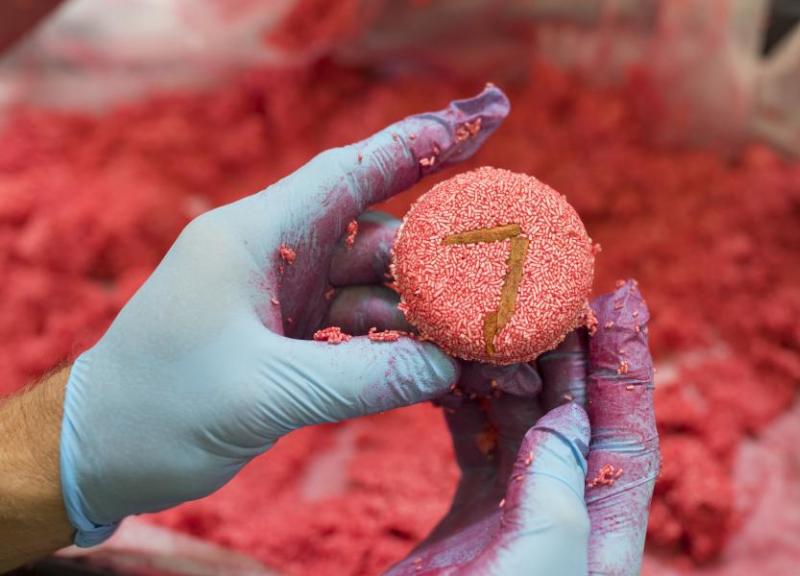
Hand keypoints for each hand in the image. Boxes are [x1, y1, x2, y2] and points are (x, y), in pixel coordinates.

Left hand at [59, 86, 509, 546]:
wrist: (103, 450)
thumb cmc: (160, 407)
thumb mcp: (264, 391)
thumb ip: (362, 377)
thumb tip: (448, 368)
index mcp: (255, 236)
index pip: (348, 174)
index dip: (416, 144)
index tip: (479, 123)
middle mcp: (276, 255)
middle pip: (380, 244)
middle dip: (442, 274)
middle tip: (501, 301)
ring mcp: (286, 297)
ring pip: (378, 293)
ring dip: (426, 325)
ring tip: (482, 358)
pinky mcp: (292, 336)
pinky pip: (362, 332)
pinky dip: (398, 352)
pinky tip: (439, 374)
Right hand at [386, 281, 659, 574]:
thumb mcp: (541, 560)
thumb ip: (560, 486)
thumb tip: (566, 421)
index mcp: (602, 535)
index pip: (629, 433)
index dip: (628, 364)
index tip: (623, 300)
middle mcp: (566, 520)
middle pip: (577, 416)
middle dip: (567, 351)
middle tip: (550, 291)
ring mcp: (516, 519)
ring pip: (523, 424)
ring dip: (509, 370)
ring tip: (491, 319)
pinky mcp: (468, 524)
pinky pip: (476, 446)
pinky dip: (465, 404)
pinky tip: (451, 370)